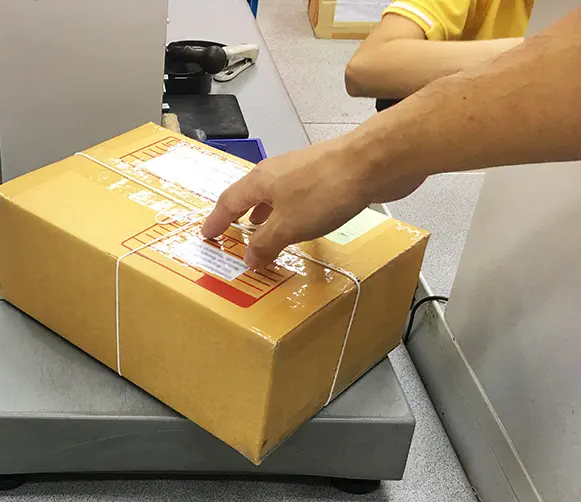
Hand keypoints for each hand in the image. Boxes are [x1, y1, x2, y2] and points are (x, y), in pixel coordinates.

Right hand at [201, 133, 424, 268]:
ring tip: (262, 234)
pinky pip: (297, 199)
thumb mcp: (287, 226)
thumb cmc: (324, 192)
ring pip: (275, 196)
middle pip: (250, 195)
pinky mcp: (325, 176)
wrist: (373, 162)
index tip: (207, 235)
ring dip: (265, 217)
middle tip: (232, 234)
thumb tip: (248, 258)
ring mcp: (302, 171)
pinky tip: (300, 226)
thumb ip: (265, 243)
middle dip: (239, 217)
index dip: (216, 220)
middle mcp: (276, 172)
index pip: (228, 202)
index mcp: (260, 180)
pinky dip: (289, 215)